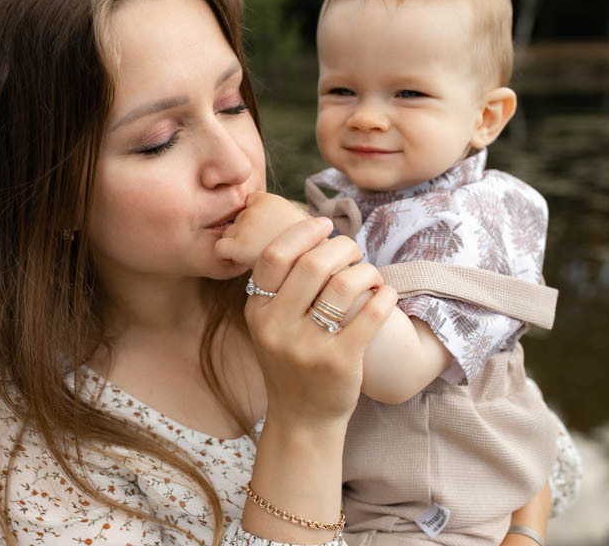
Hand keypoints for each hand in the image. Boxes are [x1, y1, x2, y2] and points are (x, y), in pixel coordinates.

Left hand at [216, 192, 309, 268]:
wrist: (310, 264)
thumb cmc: (305, 247)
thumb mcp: (297, 220)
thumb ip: (277, 214)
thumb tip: (265, 212)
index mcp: (268, 200)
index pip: (250, 204)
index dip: (256, 218)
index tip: (269, 231)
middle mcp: (255, 209)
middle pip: (238, 219)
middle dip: (247, 232)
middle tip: (265, 246)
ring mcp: (245, 227)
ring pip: (228, 233)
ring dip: (238, 245)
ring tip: (257, 255)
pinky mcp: (238, 246)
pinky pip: (220, 248)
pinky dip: (226, 256)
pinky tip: (241, 262)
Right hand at [243, 217, 397, 428]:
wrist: (302, 418)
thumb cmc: (292, 362)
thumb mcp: (270, 326)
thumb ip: (282, 287)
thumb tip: (313, 234)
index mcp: (257, 311)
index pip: (276, 255)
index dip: (303, 231)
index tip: (325, 224)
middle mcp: (276, 327)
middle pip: (313, 264)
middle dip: (342, 246)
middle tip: (354, 251)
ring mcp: (307, 346)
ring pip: (342, 285)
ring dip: (366, 271)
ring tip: (370, 276)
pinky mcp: (339, 361)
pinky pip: (369, 314)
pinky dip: (384, 296)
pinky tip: (386, 295)